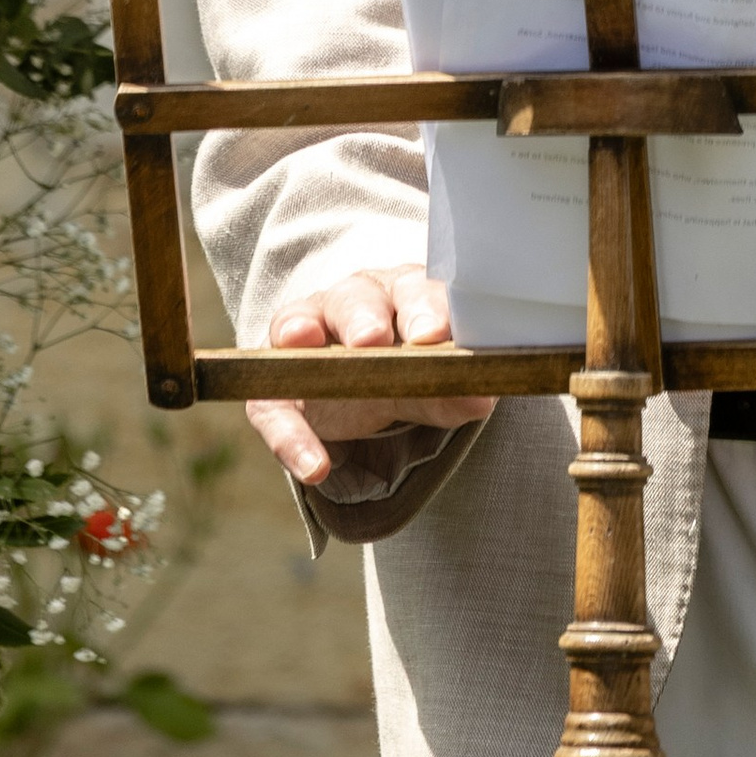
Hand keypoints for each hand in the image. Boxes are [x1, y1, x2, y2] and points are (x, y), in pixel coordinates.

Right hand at [249, 269, 495, 489]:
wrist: (353, 387)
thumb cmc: (400, 366)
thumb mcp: (426, 383)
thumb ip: (450, 392)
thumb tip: (482, 397)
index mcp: (399, 293)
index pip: (413, 289)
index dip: (423, 309)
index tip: (433, 334)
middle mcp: (350, 302)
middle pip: (354, 297)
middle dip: (363, 316)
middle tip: (372, 339)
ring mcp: (305, 336)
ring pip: (300, 323)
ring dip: (304, 332)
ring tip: (306, 343)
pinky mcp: (274, 388)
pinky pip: (272, 406)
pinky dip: (289, 437)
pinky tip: (313, 467)